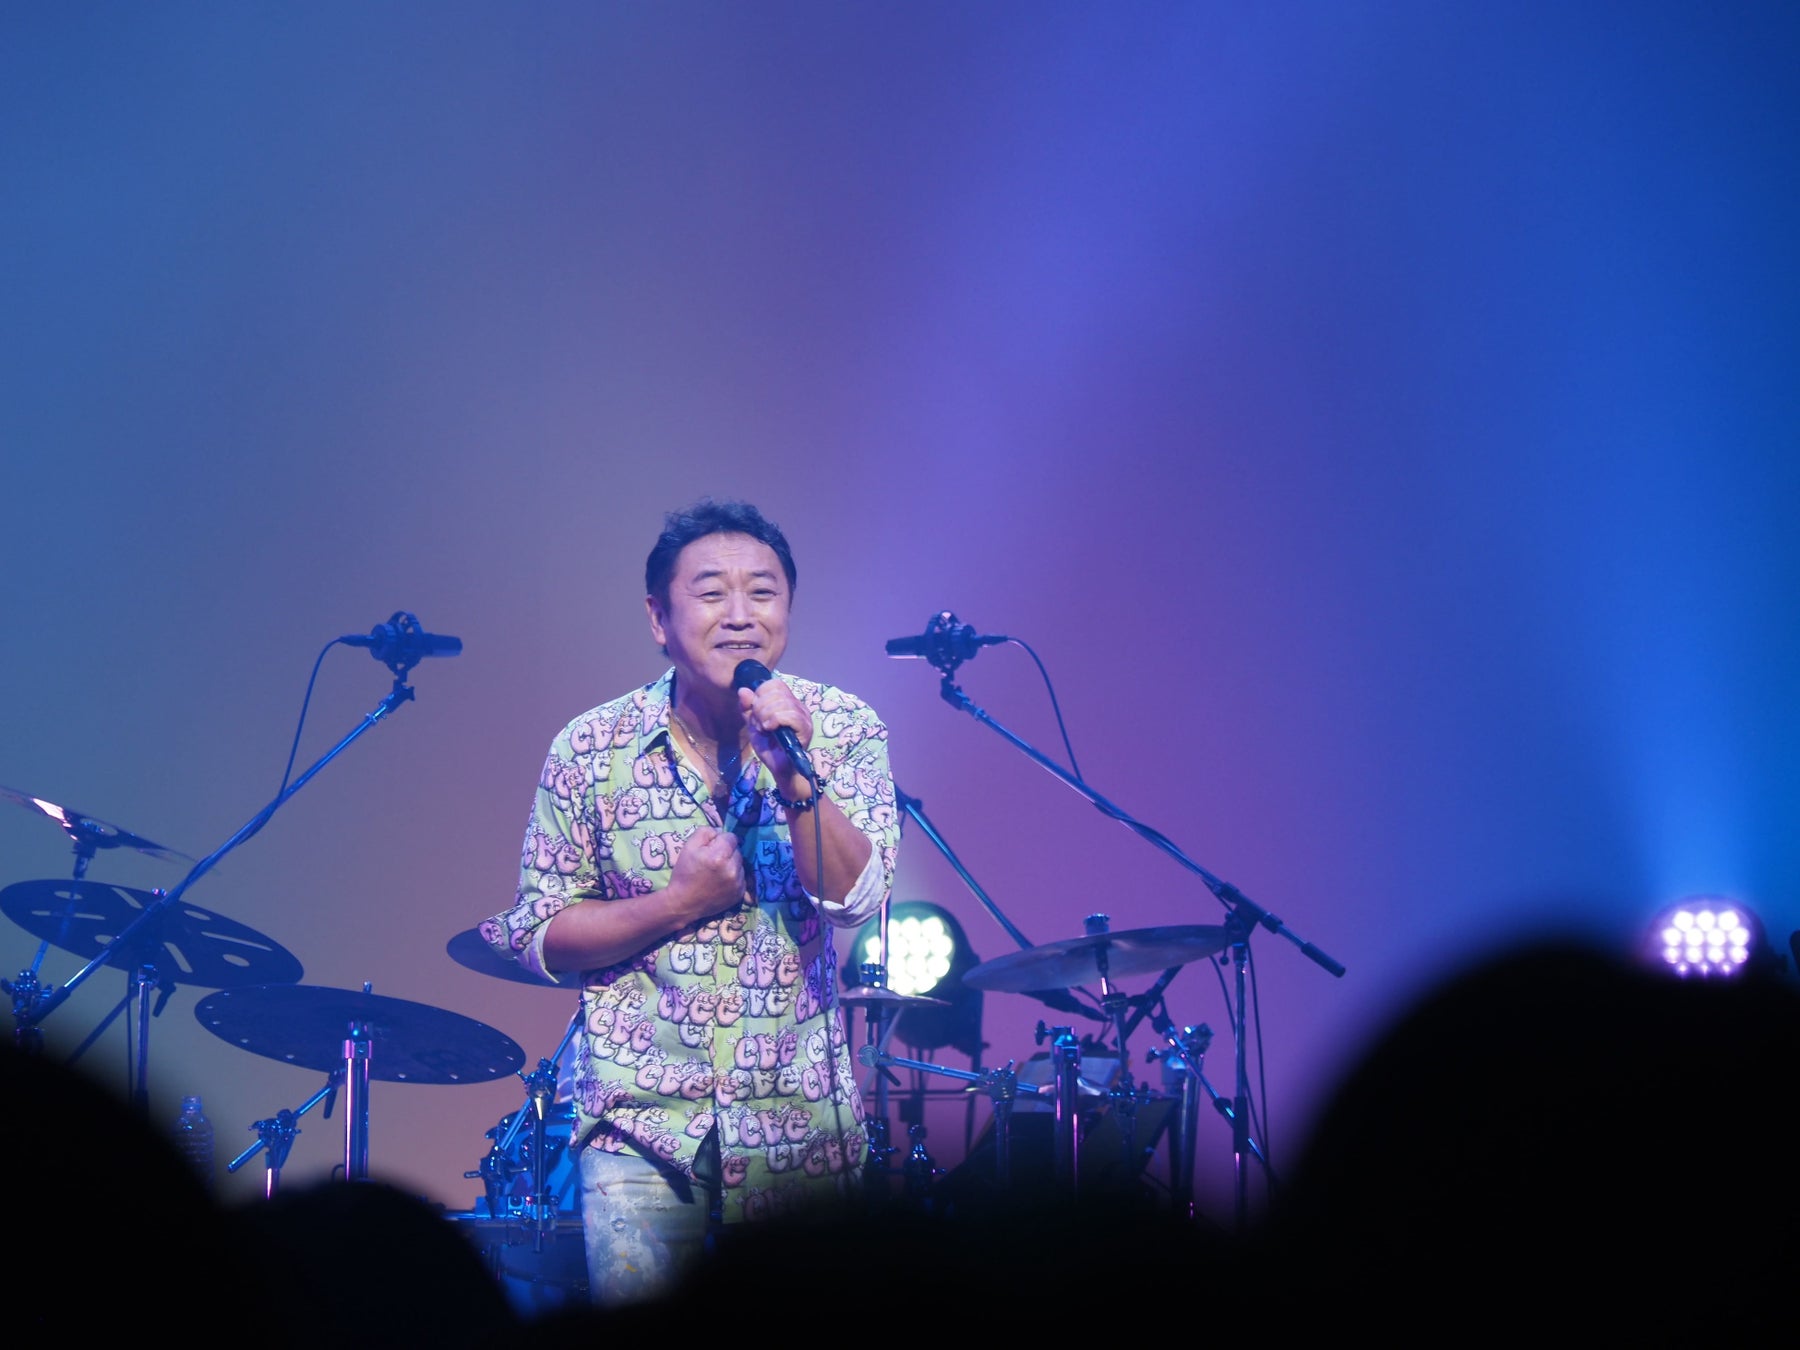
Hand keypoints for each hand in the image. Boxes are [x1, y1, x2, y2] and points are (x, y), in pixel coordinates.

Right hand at [668, 824, 745, 922]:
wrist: (683, 904)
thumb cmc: (684, 873)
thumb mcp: (689, 846)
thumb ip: (706, 832)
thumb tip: (720, 831)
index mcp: (720, 856)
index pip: (731, 837)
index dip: (720, 840)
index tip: (711, 848)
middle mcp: (733, 869)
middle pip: (737, 850)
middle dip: (727, 852)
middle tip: (712, 861)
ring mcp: (738, 883)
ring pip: (740, 864)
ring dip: (731, 864)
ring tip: (716, 873)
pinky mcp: (740, 894)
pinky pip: (741, 878)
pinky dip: (733, 877)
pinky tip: (720, 882)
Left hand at [738, 679, 813, 795]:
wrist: (780, 769)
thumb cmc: (770, 748)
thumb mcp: (753, 725)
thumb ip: (747, 708)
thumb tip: (742, 689)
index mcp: (788, 702)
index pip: (775, 684)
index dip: (760, 694)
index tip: (755, 712)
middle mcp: (798, 706)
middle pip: (776, 691)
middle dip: (760, 707)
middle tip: (760, 724)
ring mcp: (804, 716)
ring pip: (782, 703)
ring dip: (766, 716)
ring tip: (765, 729)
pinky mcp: (805, 728)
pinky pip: (789, 715)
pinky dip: (775, 720)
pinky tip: (770, 729)